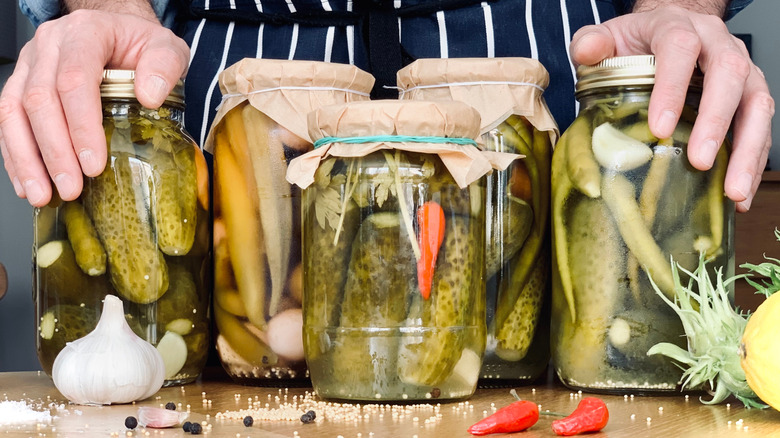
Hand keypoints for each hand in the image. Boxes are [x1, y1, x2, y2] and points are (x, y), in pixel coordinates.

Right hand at [0, 9, 188, 206]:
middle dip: (54, 151)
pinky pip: (7, 120)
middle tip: (71, 187)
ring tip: (43, 195)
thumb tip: (150, 96)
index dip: (81, 125)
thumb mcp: (166, 47)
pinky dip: (16, 155)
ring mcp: (29, 64)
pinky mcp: (20, 84)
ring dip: (27, 159)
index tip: (93, 163)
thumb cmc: (139, 43)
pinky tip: (28, 183)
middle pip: (39, 100)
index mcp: (84, 33)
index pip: (74, 79)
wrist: (118, 31)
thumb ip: (165, 66)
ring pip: (13, 112)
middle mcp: (48, 45)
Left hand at [570, 5, 773, 211]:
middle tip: (700, 160)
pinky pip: (761, 127)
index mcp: (677, 26)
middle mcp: (717, 43)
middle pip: (729, 74)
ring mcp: (741, 68)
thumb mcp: (608, 37)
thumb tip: (587, 52)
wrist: (671, 28)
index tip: (660, 126)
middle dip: (715, 121)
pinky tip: (737, 194)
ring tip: (733, 190)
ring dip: (747, 149)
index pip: (680, 48)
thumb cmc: (638, 40)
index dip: (673, 87)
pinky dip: (752, 161)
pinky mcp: (751, 93)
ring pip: (756, 102)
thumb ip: (591, 43)